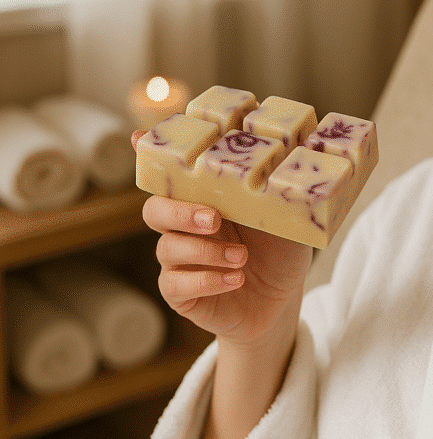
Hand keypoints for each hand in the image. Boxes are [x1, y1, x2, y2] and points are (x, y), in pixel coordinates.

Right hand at [133, 130, 312, 348]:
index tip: (139, 138)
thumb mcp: (285, 219)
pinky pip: (174, 285)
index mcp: (206, 201)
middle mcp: (186, 228)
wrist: (284, 300)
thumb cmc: (282, 251)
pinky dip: (206, 280)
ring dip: (206, 251)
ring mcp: (180, 261)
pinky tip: (235, 279)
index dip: (151, 158)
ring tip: (242, 257)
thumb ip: (272, 193)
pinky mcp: (181, 293)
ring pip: (167, 248)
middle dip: (180, 212)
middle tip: (214, 218)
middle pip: (154, 210)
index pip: (172, 178)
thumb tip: (289, 152)